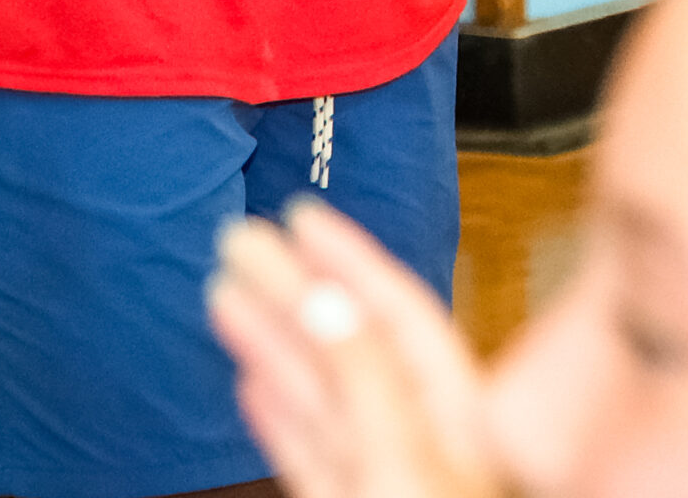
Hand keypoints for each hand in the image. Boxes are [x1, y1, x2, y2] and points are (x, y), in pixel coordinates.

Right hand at [210, 198, 498, 497]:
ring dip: (272, 340)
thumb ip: (365, 377)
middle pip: (350, 346)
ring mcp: (386, 475)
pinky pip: (309, 449)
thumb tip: (324, 299)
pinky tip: (251, 380)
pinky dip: (278, 413)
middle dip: (292, 288)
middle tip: (241, 240)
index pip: (399, 312)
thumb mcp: (404, 459)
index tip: (301, 214)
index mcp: (462, 415)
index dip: (349, 257)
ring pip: (320, 396)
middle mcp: (426, 437)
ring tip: (225, 291)